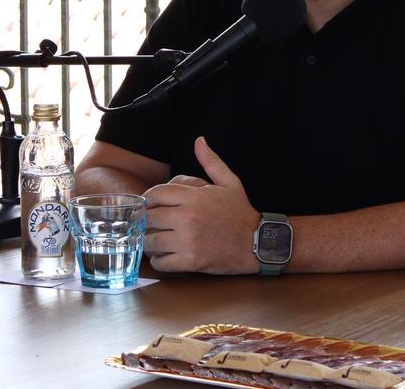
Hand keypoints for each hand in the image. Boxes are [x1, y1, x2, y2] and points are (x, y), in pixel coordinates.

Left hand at [142, 137, 259, 273]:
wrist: (257, 242)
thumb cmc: (240, 213)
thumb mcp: (229, 183)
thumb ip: (211, 162)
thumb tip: (199, 141)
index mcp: (194, 196)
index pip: (155, 194)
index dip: (147, 200)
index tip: (150, 207)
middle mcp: (188, 217)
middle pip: (148, 218)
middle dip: (147, 223)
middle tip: (153, 226)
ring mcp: (188, 240)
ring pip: (150, 241)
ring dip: (150, 243)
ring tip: (159, 242)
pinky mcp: (190, 261)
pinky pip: (160, 263)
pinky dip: (159, 261)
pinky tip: (168, 256)